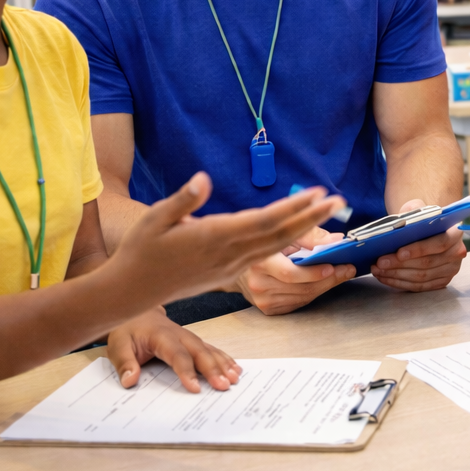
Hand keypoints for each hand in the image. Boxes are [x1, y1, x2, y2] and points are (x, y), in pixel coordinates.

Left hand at [107, 306, 241, 392]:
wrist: (137, 312)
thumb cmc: (128, 330)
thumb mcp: (118, 345)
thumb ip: (124, 363)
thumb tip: (130, 380)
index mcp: (161, 336)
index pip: (177, 355)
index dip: (187, 371)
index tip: (195, 387)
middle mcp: (179, 335)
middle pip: (199, 351)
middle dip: (213, 369)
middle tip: (224, 385)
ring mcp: (188, 336)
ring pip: (209, 349)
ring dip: (223, 363)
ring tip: (234, 378)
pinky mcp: (193, 340)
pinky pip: (211, 349)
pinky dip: (224, 358)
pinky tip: (235, 369)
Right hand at [108, 174, 340, 306]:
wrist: (131, 291)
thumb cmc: (141, 250)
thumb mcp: (155, 218)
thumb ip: (183, 199)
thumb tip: (203, 179)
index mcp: (214, 237)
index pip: (264, 220)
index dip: (294, 207)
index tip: (317, 193)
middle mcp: (229, 254)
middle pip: (279, 234)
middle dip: (311, 217)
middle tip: (338, 200)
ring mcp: (231, 266)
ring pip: (276, 247)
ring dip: (304, 229)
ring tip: (326, 212)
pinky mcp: (229, 273)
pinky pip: (265, 256)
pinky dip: (287, 244)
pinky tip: (299, 233)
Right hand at [236, 231, 356, 315]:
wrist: (237, 265)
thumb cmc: (262, 245)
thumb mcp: (281, 231)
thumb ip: (308, 235)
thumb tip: (335, 240)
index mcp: (260, 261)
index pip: (290, 272)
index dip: (315, 272)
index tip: (336, 265)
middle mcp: (258, 283)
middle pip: (301, 287)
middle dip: (329, 278)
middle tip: (347, 269)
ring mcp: (262, 299)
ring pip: (303, 297)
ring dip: (325, 286)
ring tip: (341, 273)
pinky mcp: (267, 309)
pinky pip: (298, 303)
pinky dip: (313, 293)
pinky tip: (323, 283)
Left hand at [370, 199, 466, 291]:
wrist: (428, 231)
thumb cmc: (422, 221)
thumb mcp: (418, 208)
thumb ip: (413, 210)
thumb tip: (402, 220)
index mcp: (455, 232)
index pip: (440, 243)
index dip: (419, 249)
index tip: (399, 252)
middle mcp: (457, 253)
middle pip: (427, 263)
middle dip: (400, 264)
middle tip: (379, 263)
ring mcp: (450, 270)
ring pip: (421, 277)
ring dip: (396, 275)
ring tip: (377, 270)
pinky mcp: (441, 282)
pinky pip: (419, 287)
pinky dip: (400, 283)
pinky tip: (385, 277)